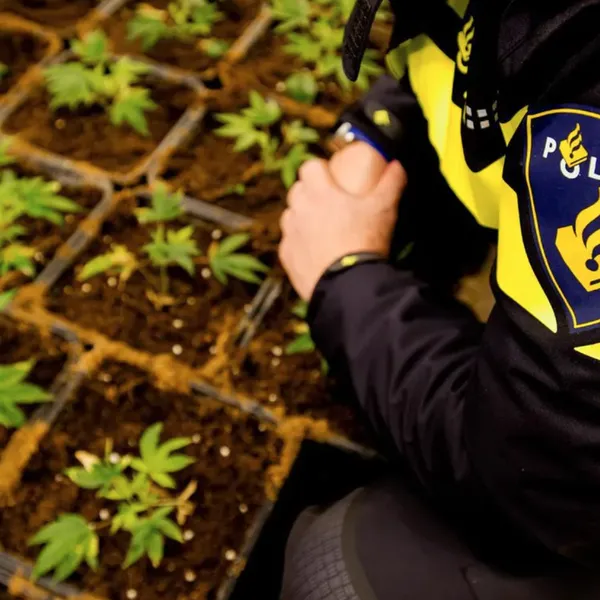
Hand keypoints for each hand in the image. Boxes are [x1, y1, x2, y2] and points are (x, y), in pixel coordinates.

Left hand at [279, 158, 406, 300]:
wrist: (347, 284)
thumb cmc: (365, 241)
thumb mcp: (384, 208)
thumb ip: (391, 183)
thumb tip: (397, 166)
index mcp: (319, 192)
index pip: (309, 167)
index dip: (320, 169)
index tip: (332, 177)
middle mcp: (299, 210)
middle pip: (297, 191)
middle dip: (310, 193)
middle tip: (329, 204)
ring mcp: (290, 234)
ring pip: (291, 217)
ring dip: (302, 218)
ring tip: (322, 230)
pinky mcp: (287, 257)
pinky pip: (290, 244)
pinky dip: (299, 245)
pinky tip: (316, 252)